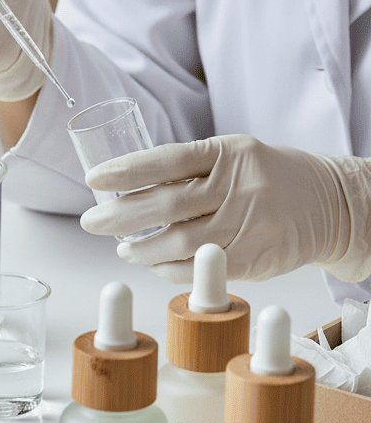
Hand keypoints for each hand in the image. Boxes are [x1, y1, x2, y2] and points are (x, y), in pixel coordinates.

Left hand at [79, 133, 370, 283]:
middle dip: (119, 216)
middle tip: (91, 222)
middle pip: (166, 205)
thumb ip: (189, 170)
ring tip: (123, 249)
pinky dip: (169, 270)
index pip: (167, 160)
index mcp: (228, 153)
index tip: (94, 180)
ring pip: (178, 242)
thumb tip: (128, 188)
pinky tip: (153, 265)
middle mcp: (238, 186)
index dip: (126, 172)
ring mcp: (248, 223)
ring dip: (141, 249)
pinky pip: (199, 268)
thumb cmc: (269, 178)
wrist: (331, 203)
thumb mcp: (234, 156)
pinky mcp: (254, 257)